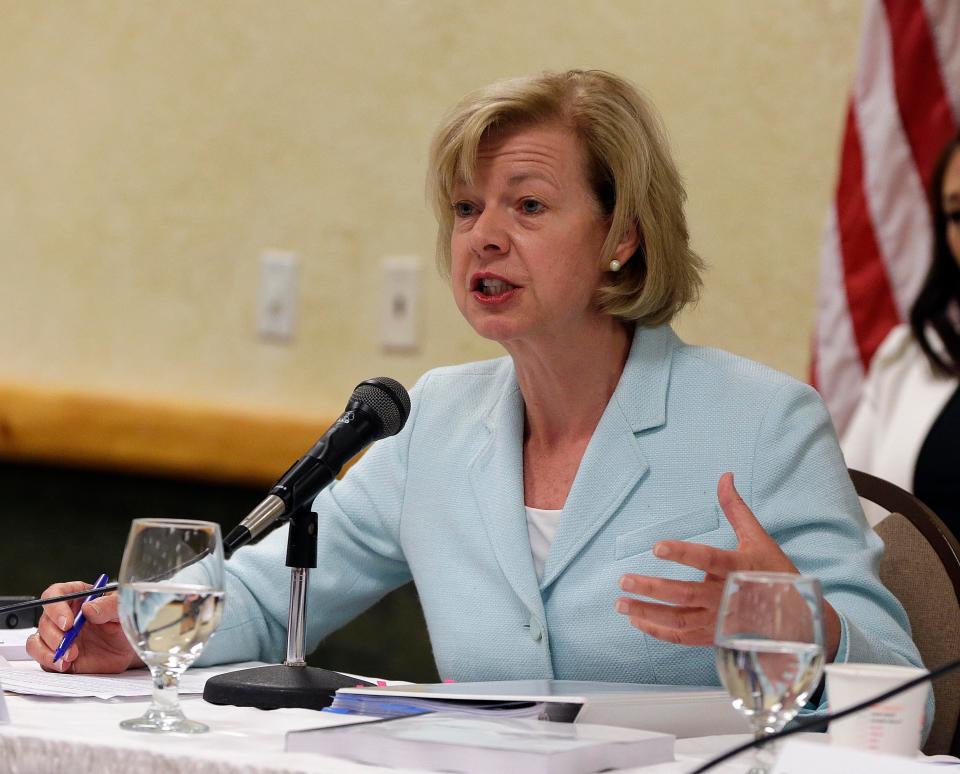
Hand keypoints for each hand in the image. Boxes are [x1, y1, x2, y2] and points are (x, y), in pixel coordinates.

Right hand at [26, 581, 142, 673]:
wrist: (127, 647)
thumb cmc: (124, 621)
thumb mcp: (123, 608)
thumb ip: (109, 605)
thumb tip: (89, 608)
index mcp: (77, 596)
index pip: (55, 594)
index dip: (56, 607)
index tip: (67, 623)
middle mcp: (63, 615)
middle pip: (44, 620)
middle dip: (55, 635)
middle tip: (71, 645)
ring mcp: (58, 635)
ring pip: (37, 640)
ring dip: (48, 650)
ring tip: (71, 656)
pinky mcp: (57, 654)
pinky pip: (41, 658)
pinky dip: (49, 662)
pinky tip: (66, 664)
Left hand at [615, 472, 840, 659]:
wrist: (797, 620)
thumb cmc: (775, 573)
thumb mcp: (758, 539)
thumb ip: (735, 509)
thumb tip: (724, 476)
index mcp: (738, 569)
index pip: (707, 560)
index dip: (682, 554)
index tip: (657, 546)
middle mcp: (726, 598)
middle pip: (683, 594)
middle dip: (650, 588)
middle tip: (623, 580)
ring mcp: (719, 621)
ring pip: (677, 619)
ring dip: (646, 612)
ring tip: (620, 602)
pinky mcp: (714, 637)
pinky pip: (681, 637)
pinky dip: (657, 631)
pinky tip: (636, 621)